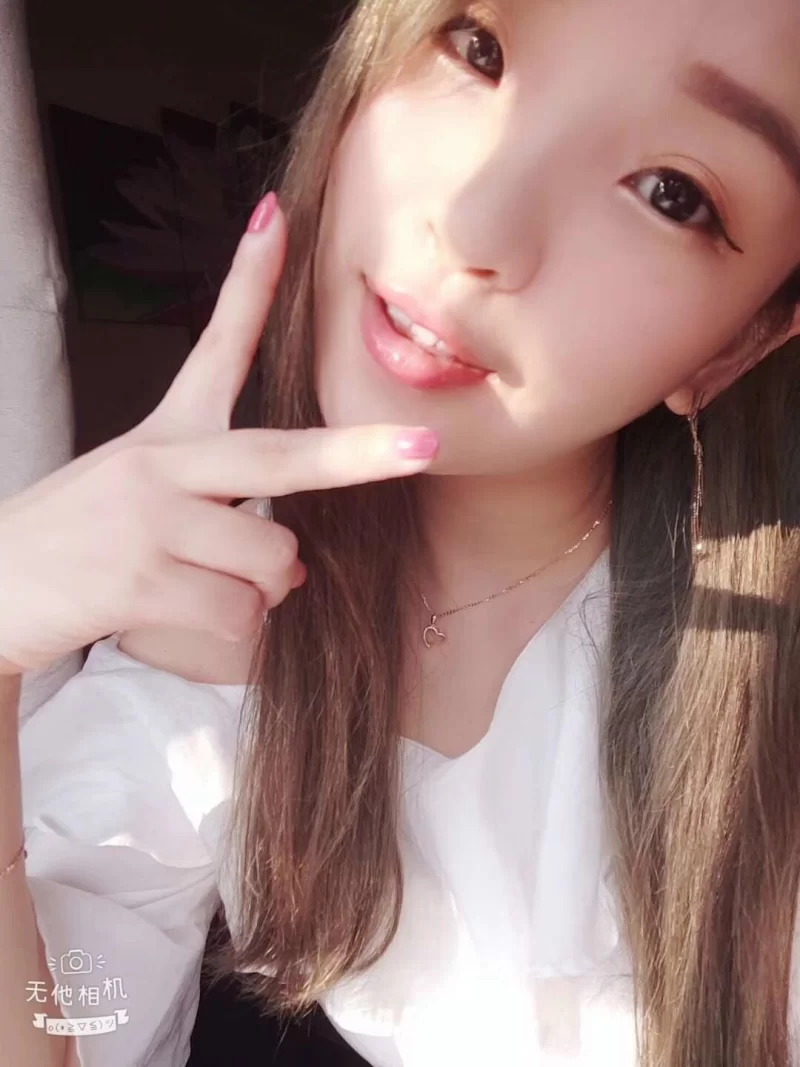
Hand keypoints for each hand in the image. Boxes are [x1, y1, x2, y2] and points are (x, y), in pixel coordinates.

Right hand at [0, 194, 438, 674]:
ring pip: (272, 562)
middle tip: (424, 447)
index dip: (249, 281)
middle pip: (281, 455)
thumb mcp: (133, 493)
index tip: (280, 218)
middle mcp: (158, 464)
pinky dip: (231, 630)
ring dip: (260, 592)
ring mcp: (149, 519)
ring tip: (199, 588)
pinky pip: (238, 615)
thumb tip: (298, 563)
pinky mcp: (139, 579)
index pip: (212, 347)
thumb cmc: (75, 545)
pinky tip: (178, 617)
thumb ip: (219, 513)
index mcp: (161, 435)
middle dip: (360, 454)